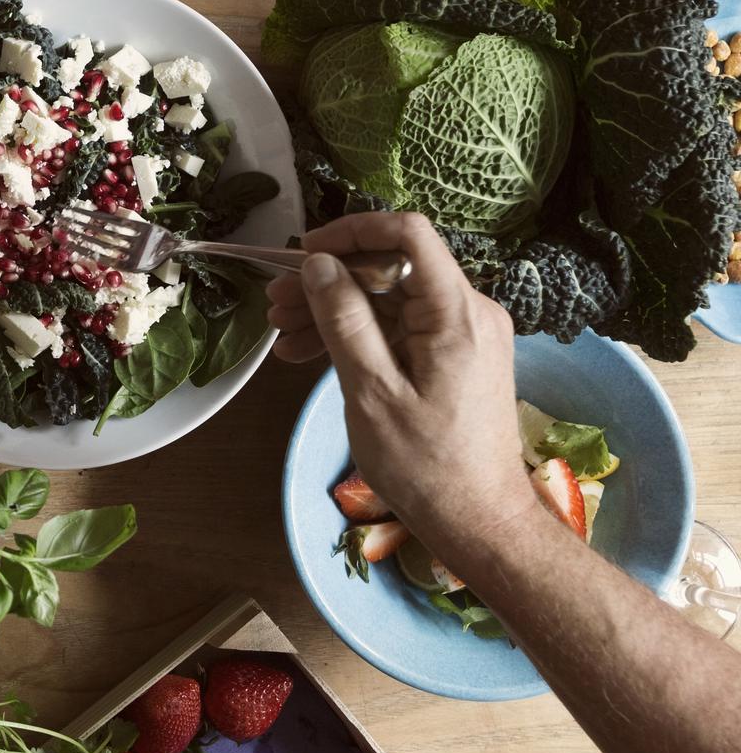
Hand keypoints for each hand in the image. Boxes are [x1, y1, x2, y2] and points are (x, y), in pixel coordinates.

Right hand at [266, 212, 537, 549]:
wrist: (477, 520)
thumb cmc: (425, 464)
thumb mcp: (371, 391)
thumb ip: (344, 321)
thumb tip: (319, 264)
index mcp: (457, 313)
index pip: (408, 235)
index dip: (351, 232)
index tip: (303, 254)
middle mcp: (469, 312)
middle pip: (393, 269)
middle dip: (330, 280)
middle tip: (274, 305)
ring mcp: (464, 335)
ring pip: (391, 300)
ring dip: (335, 311)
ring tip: (281, 336)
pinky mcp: (455, 357)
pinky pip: (401, 329)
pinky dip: (357, 336)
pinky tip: (310, 355)